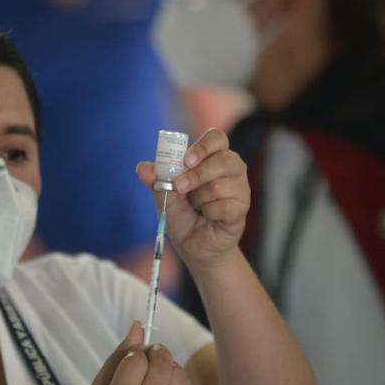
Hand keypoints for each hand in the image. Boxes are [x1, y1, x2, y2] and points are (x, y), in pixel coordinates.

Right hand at [60, 322, 191, 384]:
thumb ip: (118, 356)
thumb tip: (139, 325)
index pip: (136, 360)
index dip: (132, 352)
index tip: (126, 358)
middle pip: (162, 364)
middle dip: (154, 352)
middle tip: (143, 358)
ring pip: (178, 374)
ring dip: (166, 364)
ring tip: (151, 372)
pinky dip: (176, 380)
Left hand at [136, 128, 249, 269]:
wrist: (193, 246)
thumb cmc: (183, 216)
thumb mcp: (165, 197)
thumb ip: (157, 181)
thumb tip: (142, 167)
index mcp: (213, 156)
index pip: (216, 137)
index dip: (202, 146)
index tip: (187, 160)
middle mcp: (231, 168)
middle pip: (222, 159)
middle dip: (196, 175)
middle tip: (180, 188)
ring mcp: (240, 188)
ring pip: (220, 185)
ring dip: (200, 199)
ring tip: (197, 207)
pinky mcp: (241, 208)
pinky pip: (224, 205)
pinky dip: (209, 213)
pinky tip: (208, 217)